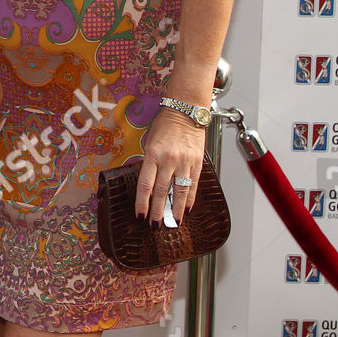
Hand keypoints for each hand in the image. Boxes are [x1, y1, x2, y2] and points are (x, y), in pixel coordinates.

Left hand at [134, 107, 205, 223]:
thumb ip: (149, 163)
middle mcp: (169, 160)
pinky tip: (186, 208)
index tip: (140, 214)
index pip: (145, 184)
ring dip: (176, 210)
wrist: (186, 112)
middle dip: (158, 211)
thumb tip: (148, 186)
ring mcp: (184, 162)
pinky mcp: (197, 163)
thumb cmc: (165, 126)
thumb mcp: (150, 142)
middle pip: (162, 191)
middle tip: (155, 225)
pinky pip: (193, 184)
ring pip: (179, 191)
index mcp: (153, 154)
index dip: (142, 202)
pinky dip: (190, 198)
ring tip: (174, 222)